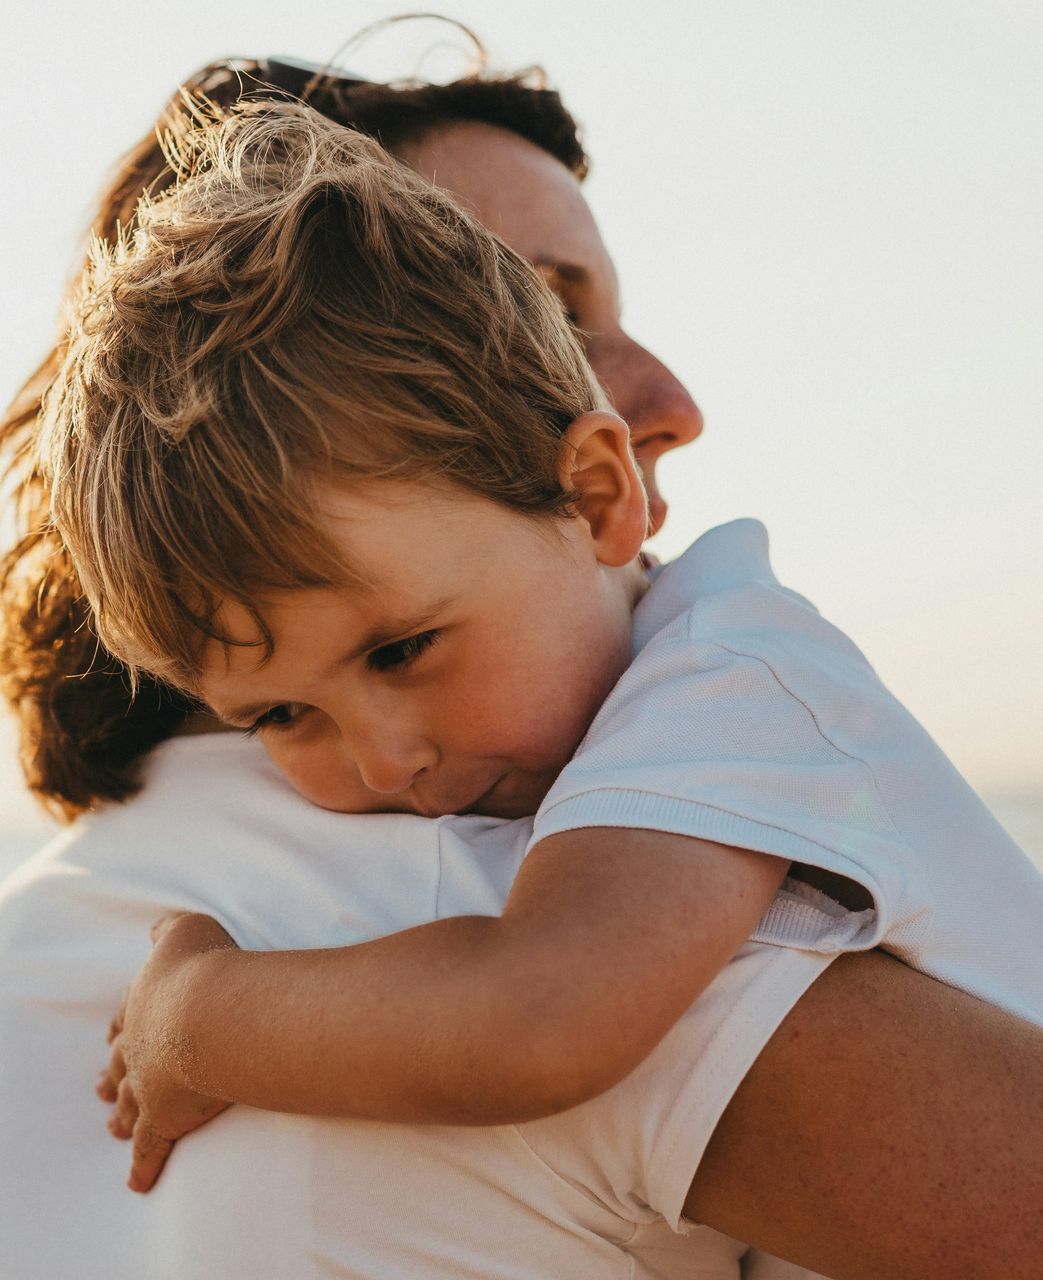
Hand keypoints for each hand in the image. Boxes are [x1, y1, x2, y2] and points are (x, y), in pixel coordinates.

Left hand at [97, 911, 237, 1192]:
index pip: (126, 1018)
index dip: (122, 1026)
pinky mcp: (164, 1118)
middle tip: (100, 1086)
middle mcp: (138, 1046)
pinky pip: (149, 1148)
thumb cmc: (205, 967)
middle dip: (111, 1075)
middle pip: (119, 1064)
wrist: (212, 1013)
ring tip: (112, 1127)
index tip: (113, 1036)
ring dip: (120, 1115)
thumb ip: (170, 928)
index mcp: (143, 1004)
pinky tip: (137, 1182)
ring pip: (127, 1105)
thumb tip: (157, 928)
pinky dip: (143, 1165)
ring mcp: (147, 1085)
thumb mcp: (187, 929)